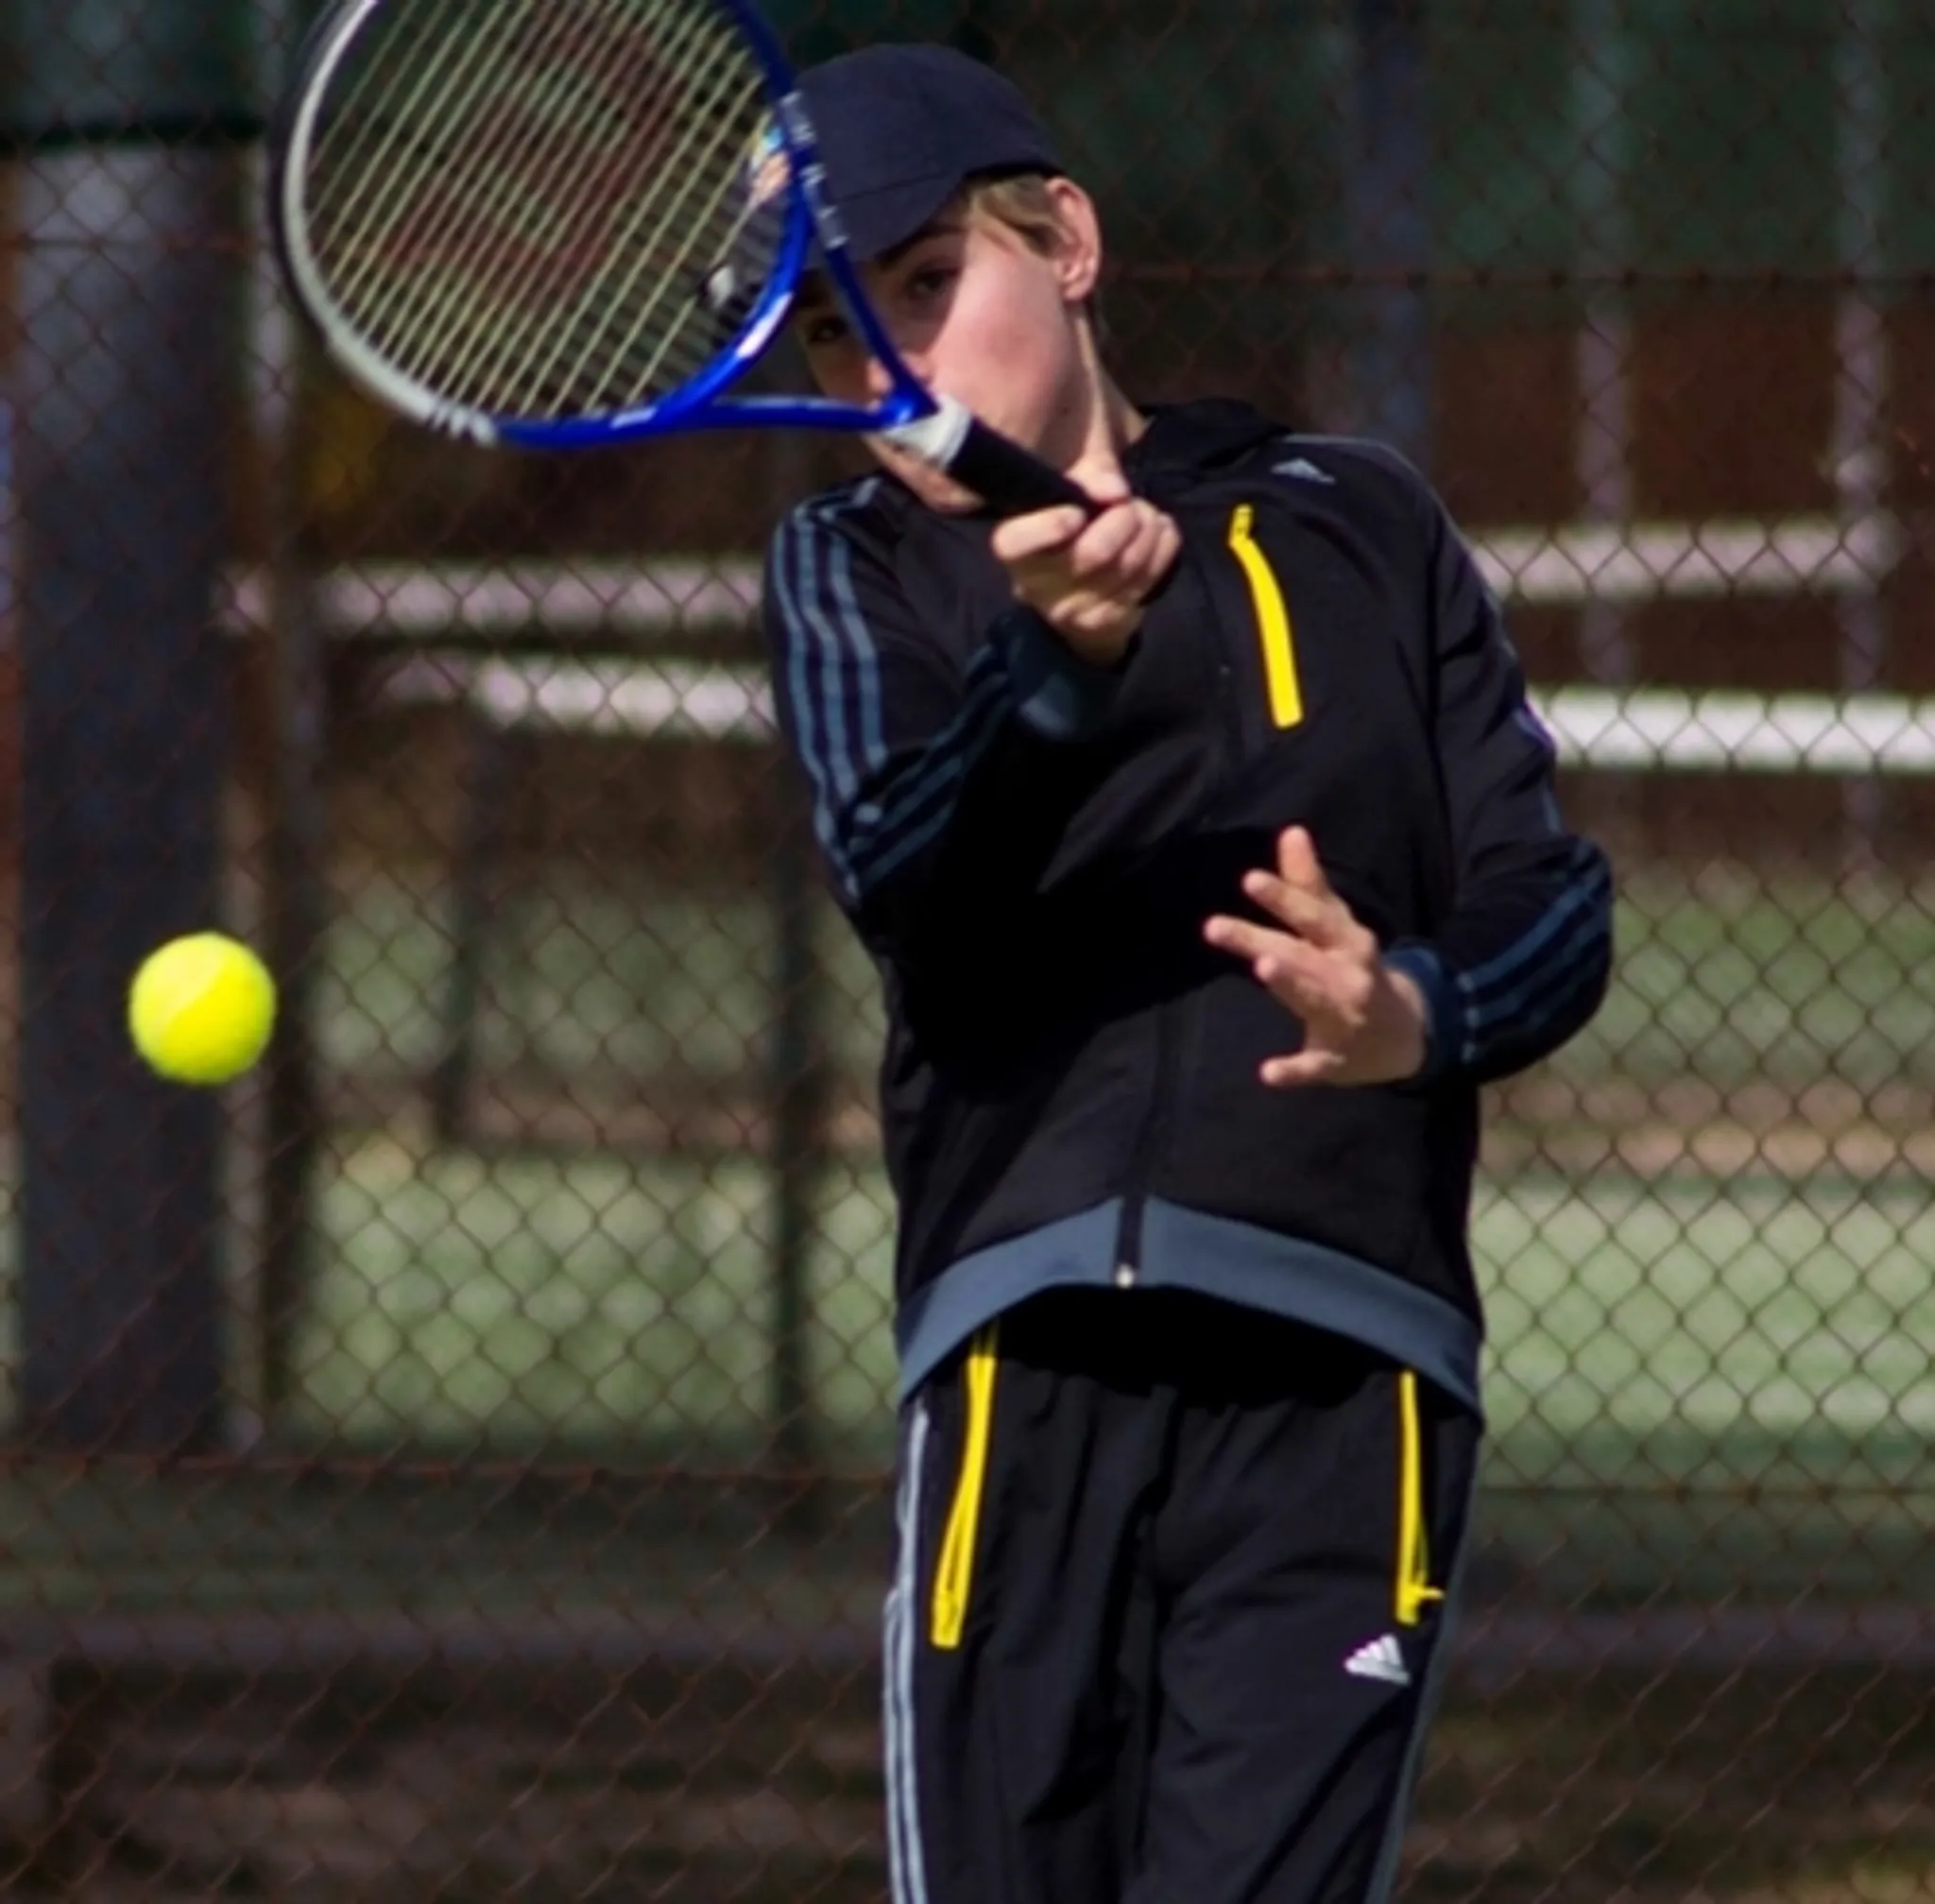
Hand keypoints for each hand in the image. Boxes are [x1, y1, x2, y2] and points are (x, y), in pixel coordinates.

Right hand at [989, 486, 1179, 667]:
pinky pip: (1150, 575)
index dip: (1048, 526)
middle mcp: (1037, 586)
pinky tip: (1157, 533)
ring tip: (1145, 516)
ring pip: (1129, 562)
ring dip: (1148, 527)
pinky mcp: (1109, 622)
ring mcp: (1074, 610)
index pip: (1015, 543)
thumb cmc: (1073, 523)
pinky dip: (1163, 544)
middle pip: (1093, 552)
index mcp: (1016, 550)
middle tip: (1127, 504)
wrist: (1081, 592)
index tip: (1077, 512)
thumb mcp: (1073, 485)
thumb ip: (1092, 473)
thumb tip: (1116, 491)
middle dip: (1124, 517)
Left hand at [1203, 826, 1429, 1086]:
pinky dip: (1294, 1071)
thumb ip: (1310, 884)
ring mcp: (1344, 1018)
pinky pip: (1315, 1065)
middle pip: (1300, 954)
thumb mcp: (1338, 926)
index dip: (1283, 897)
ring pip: (1313, 999)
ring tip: (1262, 968)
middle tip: (1214, 927)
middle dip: (1260, 940)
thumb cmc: (1357, 968)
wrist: (1409, 1033)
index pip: (1312, 914)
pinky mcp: (1336, 1059)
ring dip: (1290, 984)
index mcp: (1345, 941)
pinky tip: (1267, 1073)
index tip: (1249, 879)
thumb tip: (1291, 831)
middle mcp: (1347, 975)